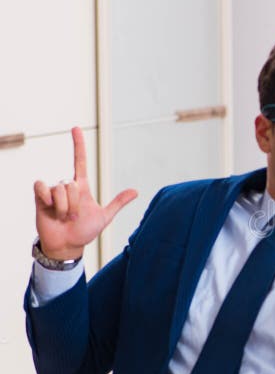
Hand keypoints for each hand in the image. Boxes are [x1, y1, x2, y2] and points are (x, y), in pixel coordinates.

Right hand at [33, 127, 137, 260]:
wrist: (67, 245)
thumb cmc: (84, 231)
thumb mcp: (104, 216)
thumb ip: (118, 203)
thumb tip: (136, 191)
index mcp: (82, 187)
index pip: (79, 160)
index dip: (78, 144)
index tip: (76, 128)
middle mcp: (67, 186)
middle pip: (71, 183)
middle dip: (74, 203)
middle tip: (73, 216)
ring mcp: (52, 191)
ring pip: (60, 188)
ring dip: (64, 207)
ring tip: (63, 217)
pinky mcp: (39, 197)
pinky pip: (42, 187)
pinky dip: (48, 200)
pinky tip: (49, 209)